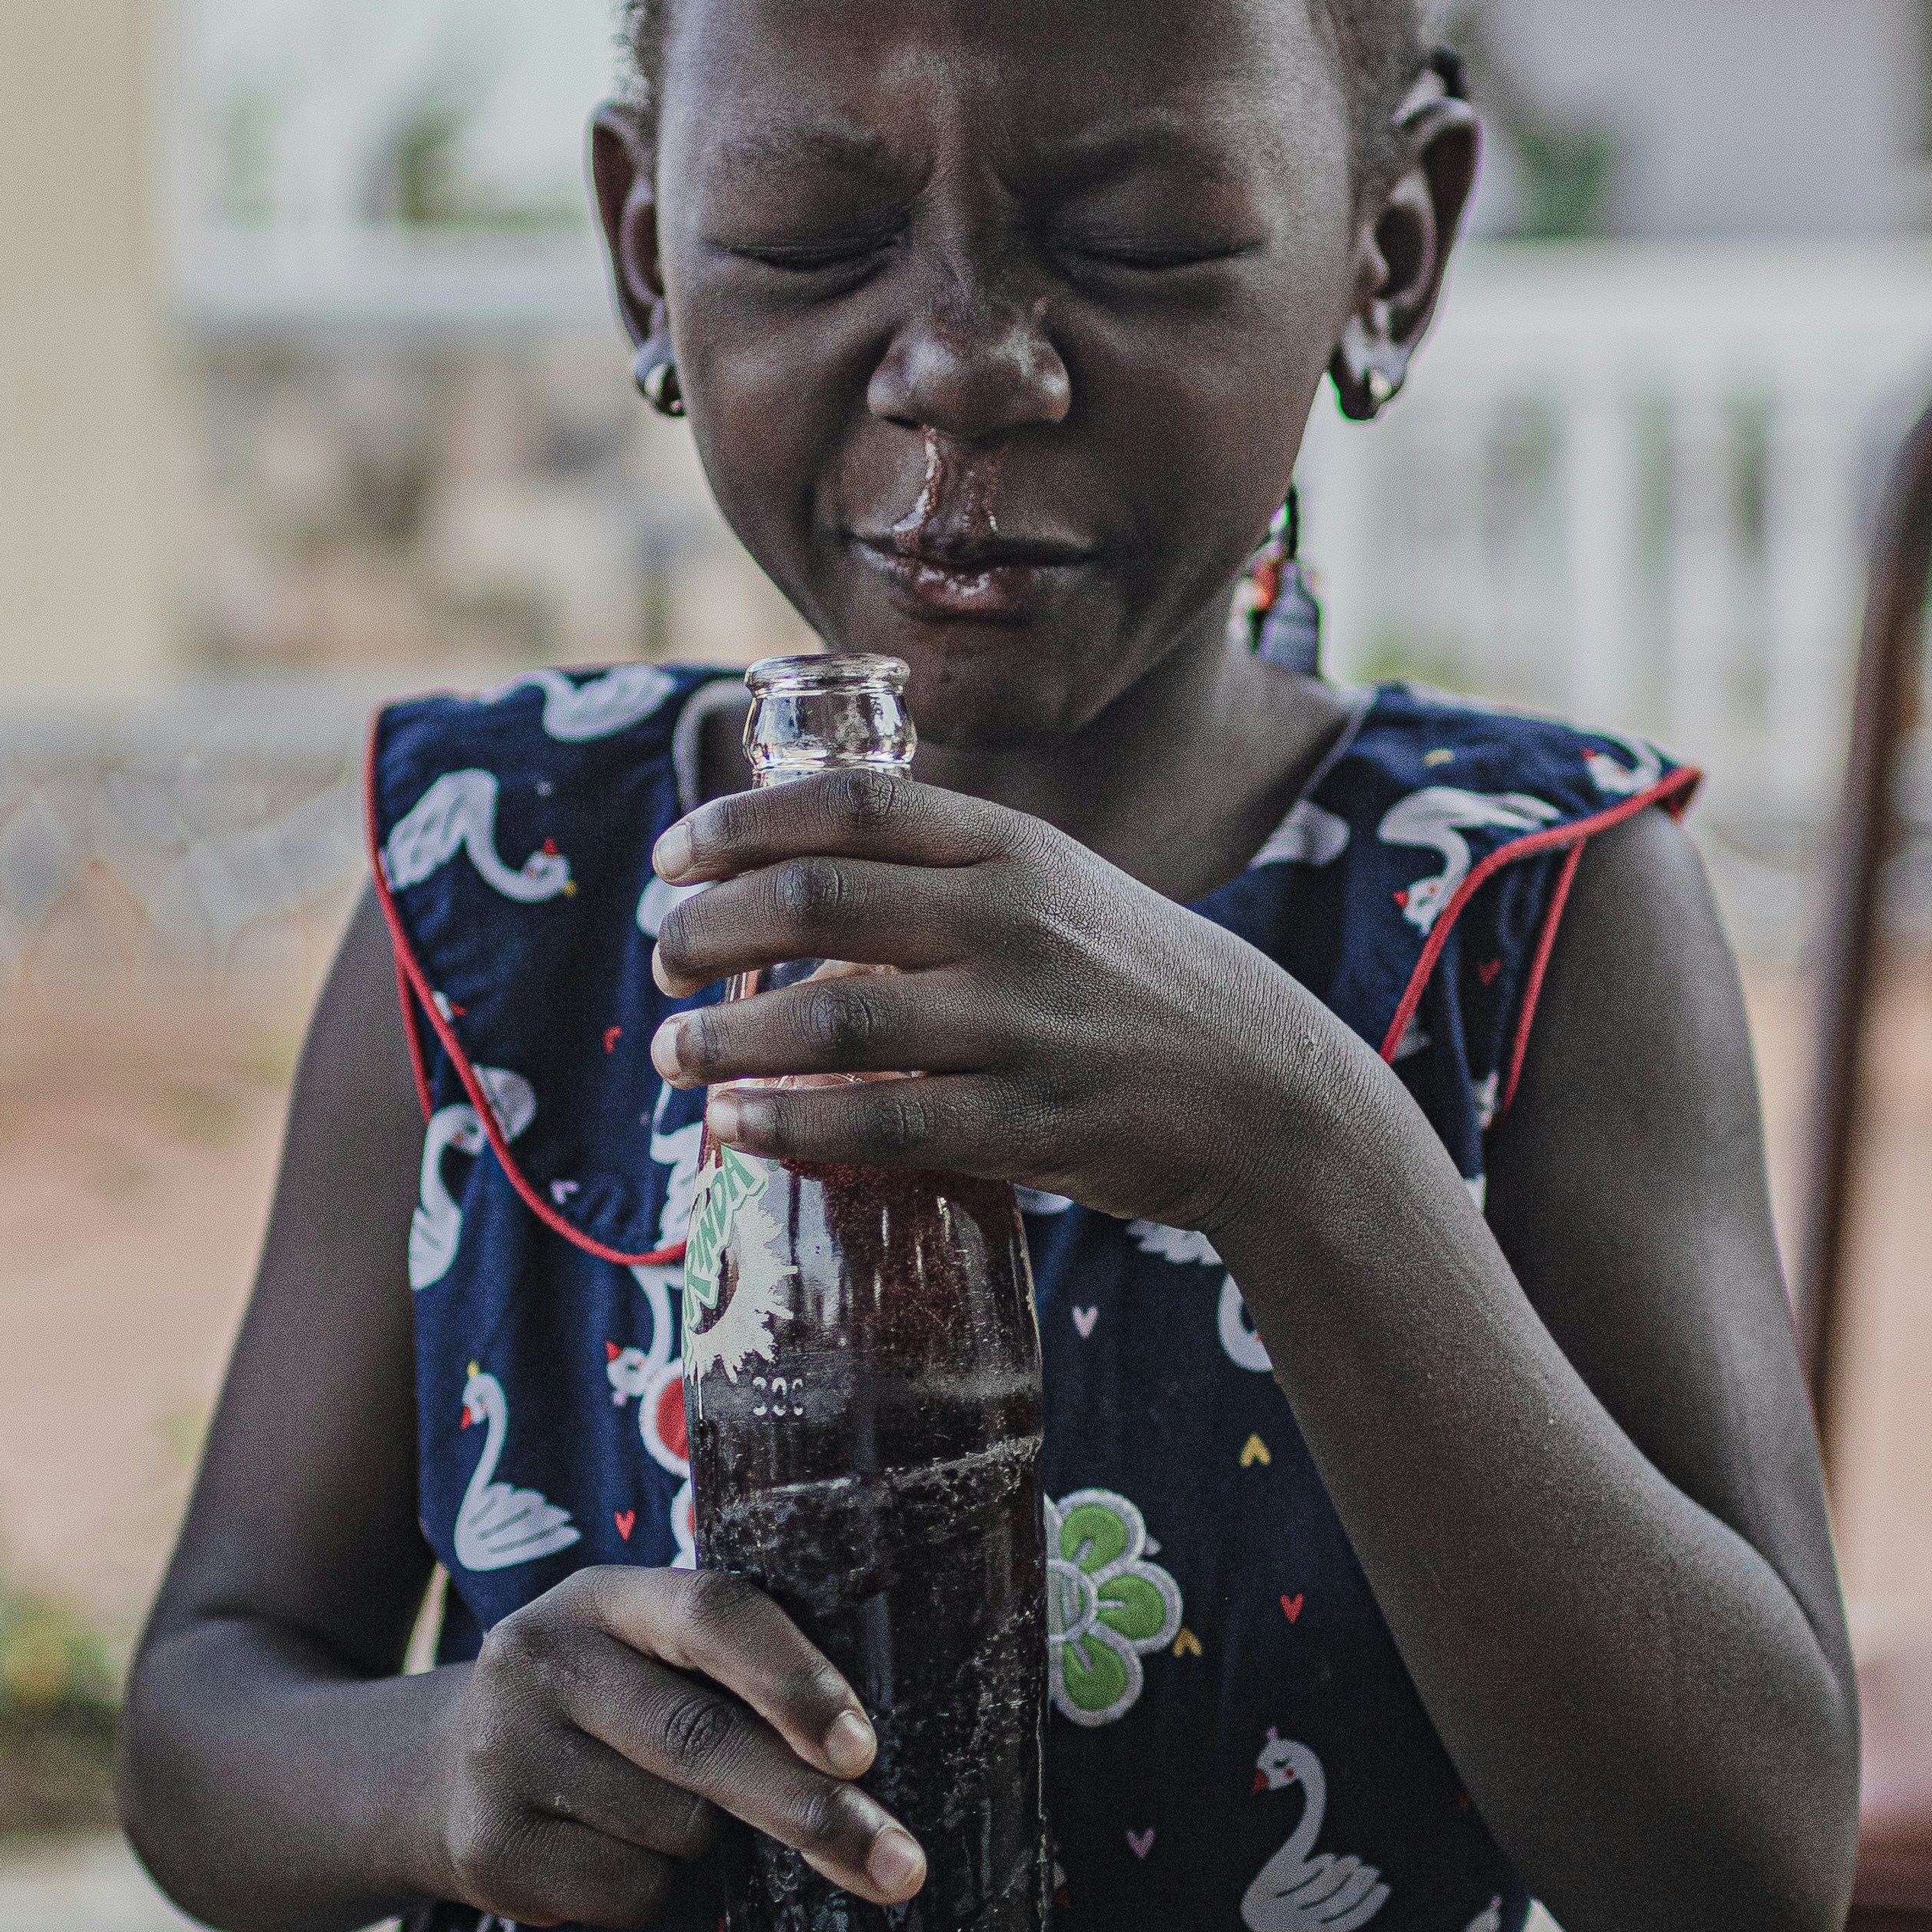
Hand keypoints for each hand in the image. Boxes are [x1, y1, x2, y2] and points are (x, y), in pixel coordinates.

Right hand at [426, 1565, 926, 1927]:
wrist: (436, 1769)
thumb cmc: (601, 1704)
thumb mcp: (645, 1651)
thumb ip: (730, 1674)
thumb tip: (867, 1761)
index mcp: (604, 1595)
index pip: (712, 1612)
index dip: (794, 1679)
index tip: (863, 1749)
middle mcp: (543, 1660)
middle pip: (703, 1739)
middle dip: (812, 1810)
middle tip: (899, 1864)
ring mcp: (506, 1757)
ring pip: (679, 1828)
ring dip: (717, 1845)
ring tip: (674, 1815)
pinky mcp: (492, 1850)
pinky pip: (634, 1892)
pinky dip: (664, 1890)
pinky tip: (619, 1853)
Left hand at [645, 771, 1356, 1230]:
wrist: (1265, 1089)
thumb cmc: (1132, 983)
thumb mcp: (1056, 886)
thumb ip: (945, 870)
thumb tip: (792, 870)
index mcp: (1013, 849)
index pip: (847, 806)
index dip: (738, 823)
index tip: (673, 855)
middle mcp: (1011, 922)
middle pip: (815, 901)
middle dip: (708, 930)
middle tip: (666, 963)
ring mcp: (1022, 1025)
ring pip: (831, 1019)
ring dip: (724, 1039)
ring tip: (672, 1053)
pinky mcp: (1030, 1124)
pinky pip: (882, 1122)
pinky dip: (788, 1122)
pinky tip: (735, 1124)